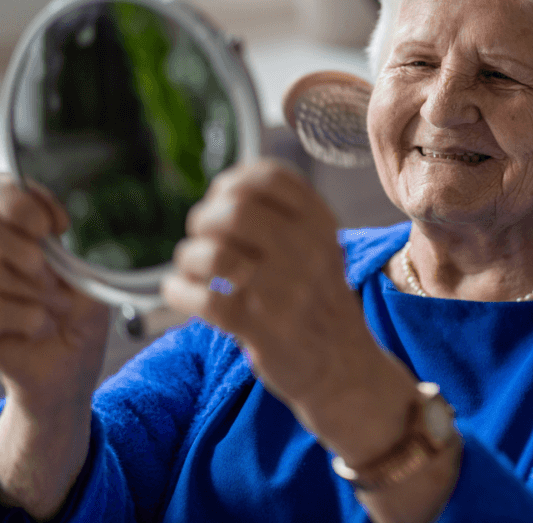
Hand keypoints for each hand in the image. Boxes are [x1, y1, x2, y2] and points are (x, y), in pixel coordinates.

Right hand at [0, 175, 108, 412]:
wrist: (66, 370)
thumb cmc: (75, 317)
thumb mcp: (78, 275)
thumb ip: (54, 249)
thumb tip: (45, 234)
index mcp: (12, 237)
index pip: (4, 192)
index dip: (27, 204)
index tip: (57, 227)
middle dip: (31, 255)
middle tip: (52, 281)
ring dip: (34, 292)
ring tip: (52, 310)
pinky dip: (27, 318)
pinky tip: (39, 328)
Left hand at [162, 160, 387, 424]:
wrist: (343, 364)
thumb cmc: (316, 299)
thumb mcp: (319, 247)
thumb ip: (283, 217)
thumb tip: (223, 190)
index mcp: (321, 224)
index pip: (271, 177)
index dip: (234, 181)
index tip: (222, 197)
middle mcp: (308, 251)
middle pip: (236, 210)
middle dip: (204, 218)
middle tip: (202, 235)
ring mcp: (286, 292)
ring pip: (215, 254)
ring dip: (189, 257)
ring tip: (191, 267)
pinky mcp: (263, 330)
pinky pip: (205, 301)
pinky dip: (179, 291)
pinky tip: (178, 291)